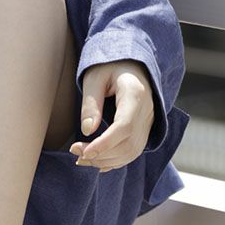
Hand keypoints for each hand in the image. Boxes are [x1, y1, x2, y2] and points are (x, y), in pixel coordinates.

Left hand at [70, 58, 154, 172]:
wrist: (131, 63)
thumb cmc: (110, 66)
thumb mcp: (94, 77)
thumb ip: (91, 102)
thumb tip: (88, 131)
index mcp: (135, 94)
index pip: (124, 126)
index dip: (105, 143)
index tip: (83, 151)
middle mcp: (147, 111)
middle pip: (128, 143)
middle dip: (102, 154)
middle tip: (76, 153)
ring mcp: (148, 122)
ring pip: (132, 151)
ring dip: (107, 160)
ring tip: (82, 159)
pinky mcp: (145, 129)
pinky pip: (134, 151)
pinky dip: (116, 160)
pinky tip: (97, 161)